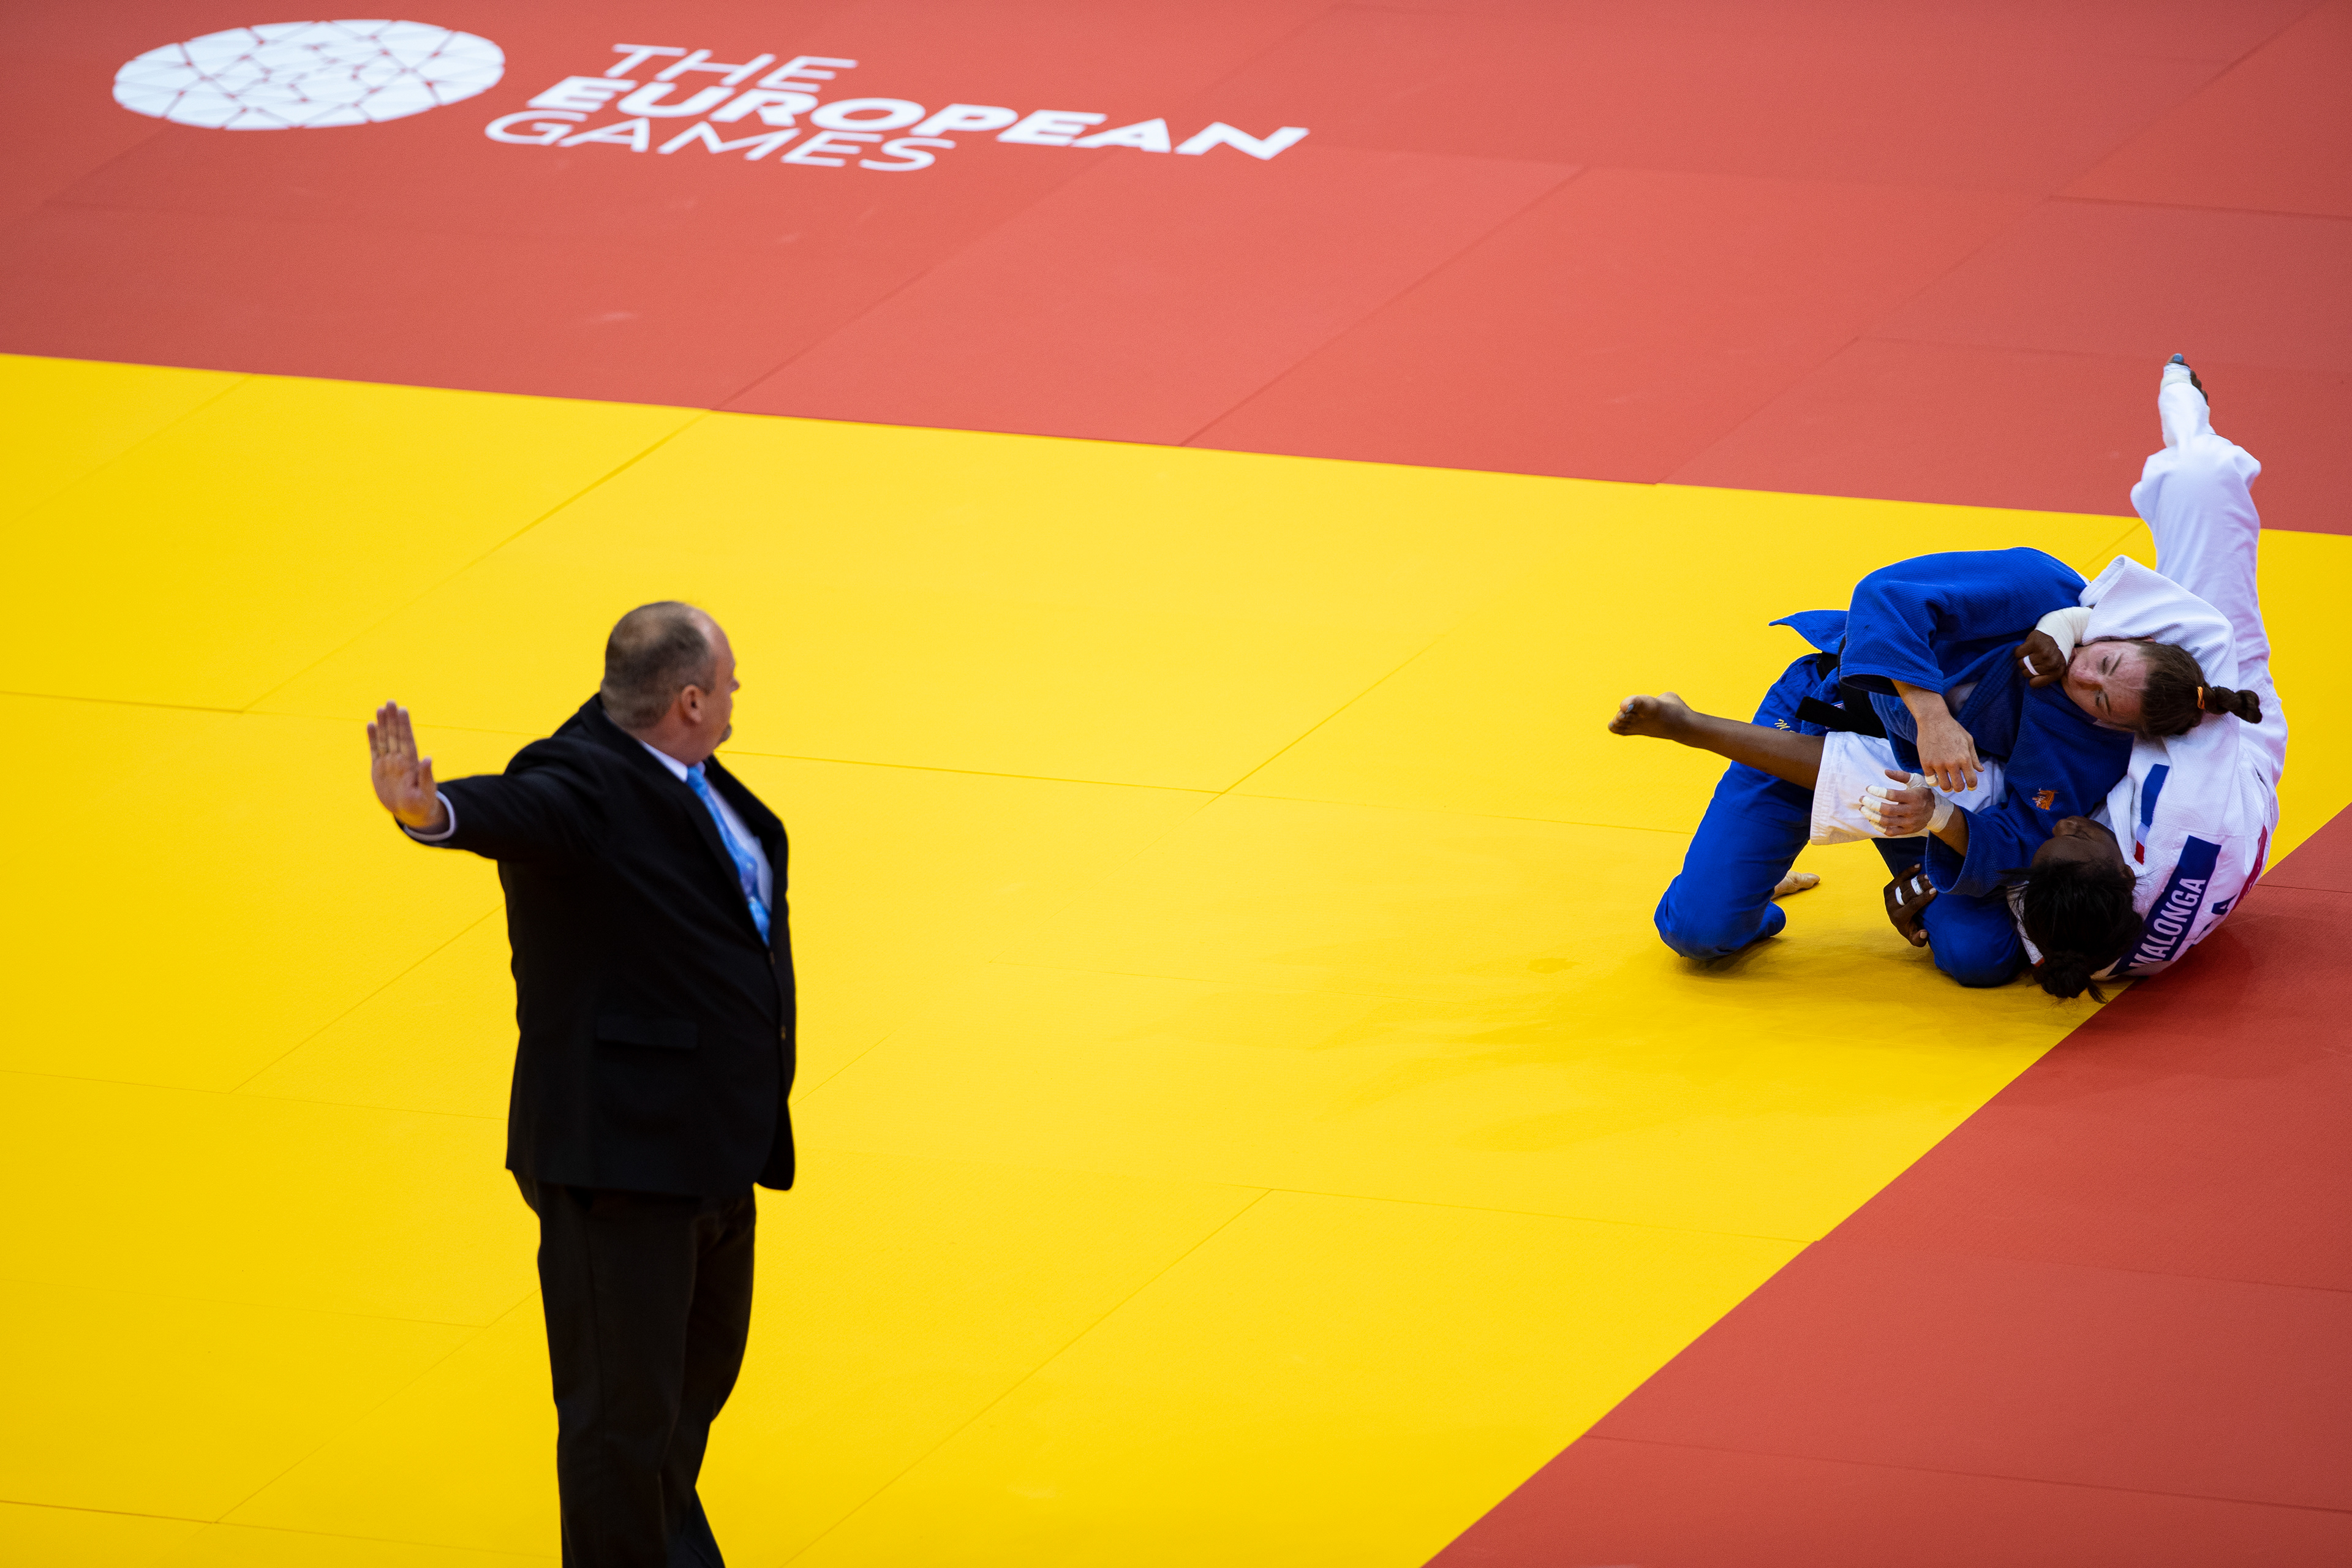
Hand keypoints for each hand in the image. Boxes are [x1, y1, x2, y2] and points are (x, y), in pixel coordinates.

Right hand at [369, 702, 448, 831]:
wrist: (410, 811)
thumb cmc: (421, 802)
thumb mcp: (426, 791)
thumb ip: (426, 775)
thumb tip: (428, 759)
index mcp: (411, 763)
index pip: (407, 739)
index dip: (404, 725)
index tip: (402, 710)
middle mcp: (399, 759)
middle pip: (395, 735)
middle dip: (393, 719)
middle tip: (390, 702)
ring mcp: (389, 762)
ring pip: (384, 739)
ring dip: (383, 724)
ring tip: (381, 708)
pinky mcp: (378, 768)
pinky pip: (374, 750)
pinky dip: (372, 738)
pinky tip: (371, 724)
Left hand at [1860, 769, 1938, 835]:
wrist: (1936, 811)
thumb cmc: (1922, 792)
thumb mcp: (1916, 781)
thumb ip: (1901, 775)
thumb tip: (1885, 771)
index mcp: (1913, 797)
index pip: (1892, 795)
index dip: (1878, 791)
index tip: (1868, 788)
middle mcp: (1912, 811)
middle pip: (1887, 810)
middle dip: (1871, 804)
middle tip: (1862, 799)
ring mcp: (1909, 823)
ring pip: (1886, 822)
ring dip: (1871, 815)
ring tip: (1863, 809)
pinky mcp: (1906, 831)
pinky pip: (1889, 832)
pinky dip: (1878, 827)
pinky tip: (1871, 819)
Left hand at [1882, 867, 1935, 946]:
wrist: (1900, 922)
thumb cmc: (1912, 930)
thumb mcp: (1916, 940)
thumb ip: (1919, 940)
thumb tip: (1924, 932)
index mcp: (1898, 917)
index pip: (1912, 905)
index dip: (1923, 898)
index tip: (1935, 891)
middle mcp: (1891, 906)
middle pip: (1908, 893)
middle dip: (1922, 886)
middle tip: (1934, 880)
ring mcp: (1889, 896)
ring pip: (1904, 885)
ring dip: (1918, 879)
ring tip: (1930, 875)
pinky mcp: (1889, 889)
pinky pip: (1898, 878)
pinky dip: (1908, 871)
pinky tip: (1918, 866)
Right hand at [1910, 710, 1979, 792]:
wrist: (1933, 720)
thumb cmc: (1953, 729)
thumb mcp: (1968, 741)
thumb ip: (1974, 757)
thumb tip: (1980, 770)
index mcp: (1964, 758)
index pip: (1971, 781)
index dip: (1972, 786)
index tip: (1970, 786)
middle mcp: (1952, 763)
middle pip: (1958, 787)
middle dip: (1959, 788)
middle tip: (1957, 785)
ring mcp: (1938, 764)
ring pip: (1944, 786)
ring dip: (1947, 786)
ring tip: (1946, 782)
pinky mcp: (1926, 763)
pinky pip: (1931, 779)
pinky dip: (1934, 780)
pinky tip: (1935, 775)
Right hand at [2016, 631, 2064, 687]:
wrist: (2062, 627)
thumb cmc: (2056, 649)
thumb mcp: (2057, 666)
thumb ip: (2046, 675)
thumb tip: (2030, 682)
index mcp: (2057, 673)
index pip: (2033, 683)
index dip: (2032, 676)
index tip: (2037, 668)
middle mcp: (2051, 664)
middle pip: (2026, 673)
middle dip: (2028, 666)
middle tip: (2036, 657)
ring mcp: (2043, 654)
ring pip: (2021, 663)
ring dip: (2024, 657)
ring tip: (2034, 651)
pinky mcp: (2035, 643)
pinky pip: (2018, 653)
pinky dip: (2020, 650)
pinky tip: (2029, 645)